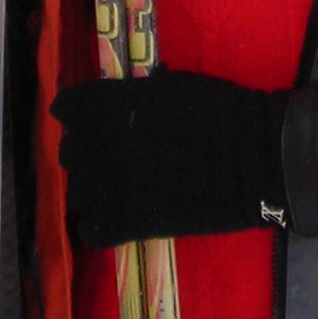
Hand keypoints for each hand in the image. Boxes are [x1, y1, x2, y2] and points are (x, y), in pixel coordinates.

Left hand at [50, 69, 292, 248]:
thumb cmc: (219, 111)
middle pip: (69, 152)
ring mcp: (106, 188)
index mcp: (105, 105)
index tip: (98, 120)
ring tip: (122, 191)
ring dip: (95, 190)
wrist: (252, 159)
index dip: (80, 114)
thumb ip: (134, 97)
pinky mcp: (123, 225)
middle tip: (117, 157)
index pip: (64, 109)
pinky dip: (101, 227)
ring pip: (77, 193)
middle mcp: (95, 144)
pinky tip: (121, 220)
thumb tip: (124, 101)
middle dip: (89, 153)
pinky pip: (90, 231)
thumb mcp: (169, 87)